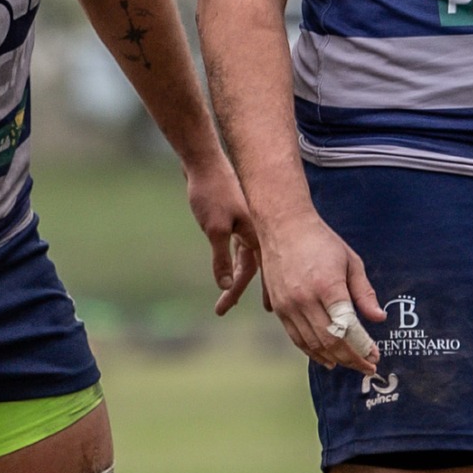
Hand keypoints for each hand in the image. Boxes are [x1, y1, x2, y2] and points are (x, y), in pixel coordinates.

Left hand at [185, 153, 259, 317]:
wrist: (204, 162)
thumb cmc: (211, 193)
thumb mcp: (214, 230)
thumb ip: (221, 260)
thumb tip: (226, 286)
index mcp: (256, 233)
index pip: (257, 270)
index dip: (261, 291)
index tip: (269, 310)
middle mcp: (255, 229)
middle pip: (250, 266)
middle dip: (240, 289)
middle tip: (230, 308)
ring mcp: (245, 223)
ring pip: (243, 256)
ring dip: (234, 275)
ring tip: (228, 295)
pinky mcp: (234, 218)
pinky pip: (237, 246)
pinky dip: (231, 259)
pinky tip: (227, 270)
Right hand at [256, 206, 383, 372]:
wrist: (283, 226)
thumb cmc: (321, 241)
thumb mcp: (351, 261)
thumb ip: (364, 292)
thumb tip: (379, 318)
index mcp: (327, 285)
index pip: (347, 327)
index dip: (362, 346)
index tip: (376, 356)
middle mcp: (305, 299)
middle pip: (330, 341)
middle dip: (352, 358)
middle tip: (368, 365)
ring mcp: (289, 305)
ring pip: (313, 344)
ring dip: (334, 359)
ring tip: (351, 364)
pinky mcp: (279, 308)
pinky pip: (297, 339)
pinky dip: (313, 352)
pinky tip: (327, 358)